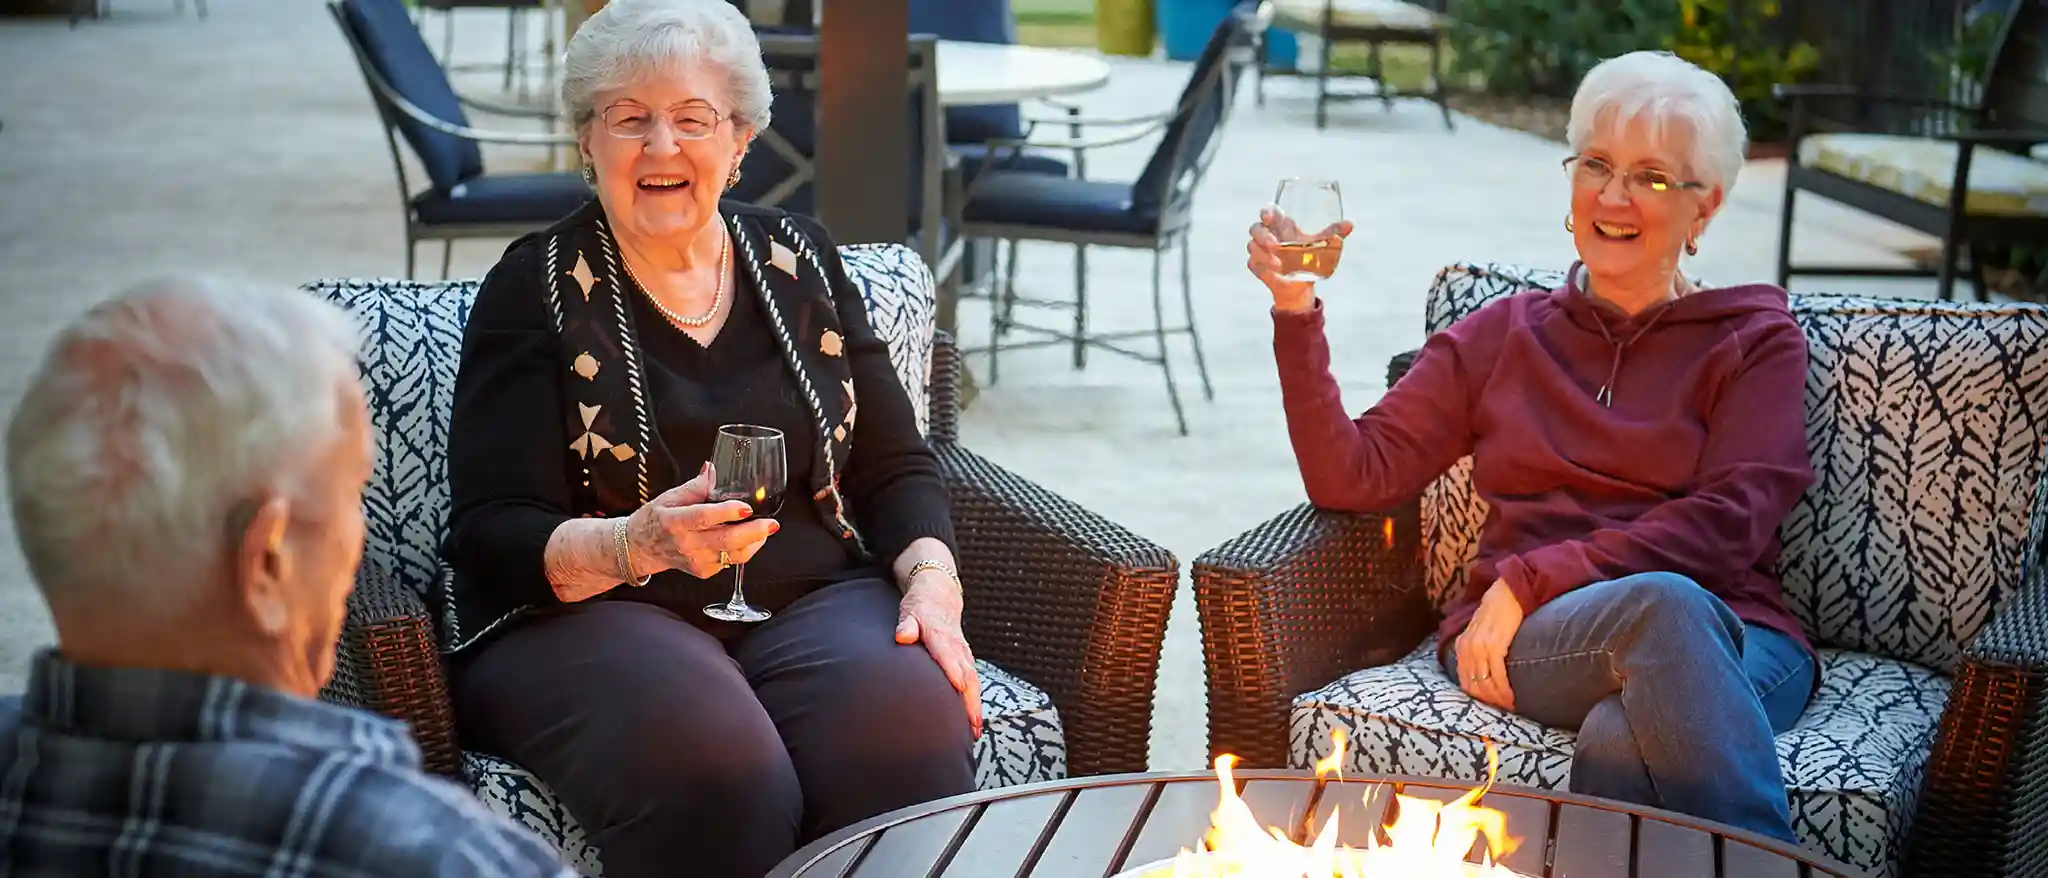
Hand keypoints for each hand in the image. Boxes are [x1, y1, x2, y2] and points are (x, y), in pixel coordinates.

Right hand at [625, 463, 778, 579]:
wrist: (641, 548)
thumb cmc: (657, 519)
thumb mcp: (671, 496)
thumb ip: (697, 485)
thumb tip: (716, 469)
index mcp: (675, 521)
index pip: (703, 517)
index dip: (726, 512)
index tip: (746, 507)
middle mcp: (686, 543)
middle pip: (725, 540)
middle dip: (753, 532)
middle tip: (771, 523)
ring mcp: (696, 560)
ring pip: (733, 555)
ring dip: (754, 542)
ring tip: (766, 528)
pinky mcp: (704, 571)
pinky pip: (732, 562)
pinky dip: (744, 549)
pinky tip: (748, 537)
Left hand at [895, 575, 982, 737]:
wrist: (940, 596)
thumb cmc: (921, 606)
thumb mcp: (909, 610)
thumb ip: (906, 624)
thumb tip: (903, 636)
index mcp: (941, 635)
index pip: (947, 654)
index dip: (953, 671)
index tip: (958, 688)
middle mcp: (957, 647)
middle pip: (967, 674)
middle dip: (970, 700)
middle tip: (971, 724)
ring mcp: (964, 654)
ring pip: (973, 682)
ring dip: (975, 705)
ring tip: (974, 730)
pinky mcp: (966, 661)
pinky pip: (973, 683)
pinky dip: (975, 702)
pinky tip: (973, 722)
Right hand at [1246, 207, 1352, 312]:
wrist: (1300, 285)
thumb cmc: (1308, 257)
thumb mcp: (1321, 245)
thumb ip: (1333, 234)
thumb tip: (1349, 225)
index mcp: (1280, 225)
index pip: (1269, 213)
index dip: (1266, 212)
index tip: (1269, 216)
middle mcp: (1267, 235)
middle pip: (1256, 228)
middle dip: (1263, 235)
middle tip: (1275, 245)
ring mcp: (1259, 250)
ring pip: (1252, 246)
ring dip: (1264, 254)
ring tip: (1279, 264)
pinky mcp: (1256, 265)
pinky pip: (1253, 263)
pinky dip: (1262, 267)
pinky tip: (1274, 271)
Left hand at [1454, 580, 1524, 711]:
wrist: (1508, 592)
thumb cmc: (1498, 611)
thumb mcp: (1479, 630)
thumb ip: (1477, 648)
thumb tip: (1484, 670)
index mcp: (1462, 646)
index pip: (1465, 681)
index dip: (1478, 697)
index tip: (1492, 705)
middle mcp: (1467, 648)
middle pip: (1474, 686)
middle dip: (1489, 702)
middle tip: (1504, 710)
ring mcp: (1479, 648)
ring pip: (1486, 684)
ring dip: (1498, 700)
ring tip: (1510, 707)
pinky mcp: (1494, 646)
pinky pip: (1498, 676)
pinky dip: (1505, 690)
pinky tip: (1513, 698)